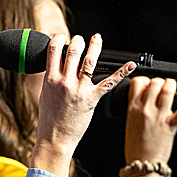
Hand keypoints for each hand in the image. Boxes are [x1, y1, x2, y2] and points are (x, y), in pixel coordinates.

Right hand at [35, 33, 135, 156]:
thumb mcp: (46, 94)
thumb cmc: (49, 119)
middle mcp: (64, 82)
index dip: (60, 38)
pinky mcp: (92, 99)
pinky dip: (122, 71)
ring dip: (95, 47)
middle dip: (78, 40)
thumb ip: (52, 78)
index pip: (54, 49)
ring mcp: (79, 90)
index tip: (64, 37)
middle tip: (81, 39)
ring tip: (97, 39)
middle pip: (73, 51)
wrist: (55, 138)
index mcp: (50, 79)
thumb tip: (57, 64)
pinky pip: (109, 82)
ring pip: (90, 61)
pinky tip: (130, 64)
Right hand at [124, 76, 176, 164]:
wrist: (143, 164)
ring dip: (171, 85)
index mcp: (132, 108)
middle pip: (154, 82)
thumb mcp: (129, 122)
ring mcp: (159, 117)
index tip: (148, 85)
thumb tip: (145, 95)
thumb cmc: (136, 147)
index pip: (138, 82)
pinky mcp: (171, 125)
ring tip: (171, 88)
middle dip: (159, 82)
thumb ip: (136, 107)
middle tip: (161, 88)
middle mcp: (145, 110)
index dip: (145, 81)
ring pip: (167, 90)